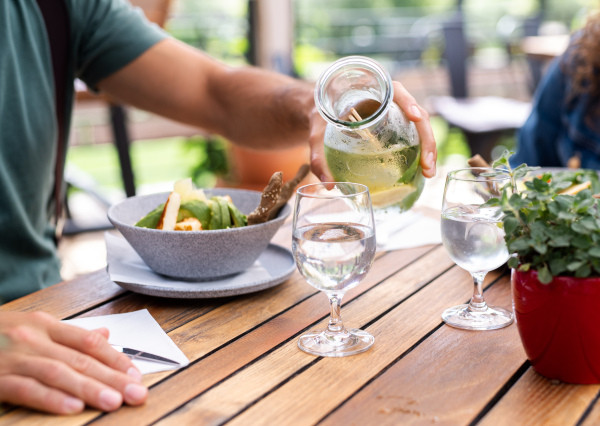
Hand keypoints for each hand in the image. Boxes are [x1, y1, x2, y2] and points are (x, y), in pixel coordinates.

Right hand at [0, 311, 147, 413]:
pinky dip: (50, 398)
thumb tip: (104, 336)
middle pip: (79, 359)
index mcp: (44, 325)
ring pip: (58, 372)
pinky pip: (26, 389)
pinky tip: (72, 408)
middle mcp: (32, 337)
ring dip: (88, 389)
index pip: (87, 342)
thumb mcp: (31, 327)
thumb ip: (68, 335)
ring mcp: (12, 357)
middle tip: (138, 393)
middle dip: (112, 377)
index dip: (114, 358)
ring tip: (114, 402)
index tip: (136, 374)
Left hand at [308, 80, 436, 181]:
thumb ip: (317, 157)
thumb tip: (328, 185)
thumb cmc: (321, 118)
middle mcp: (389, 101)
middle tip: (426, 165)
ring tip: (428, 172)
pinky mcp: (398, 128)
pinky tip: (422, 171)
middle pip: (417, 114)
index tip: (415, 117)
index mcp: (372, 92)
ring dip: (429, 148)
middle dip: (427, 138)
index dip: (408, 102)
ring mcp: (396, 115)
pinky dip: (422, 152)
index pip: (396, 91)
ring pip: (420, 127)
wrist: (322, 116)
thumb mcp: (317, 134)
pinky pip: (415, 137)